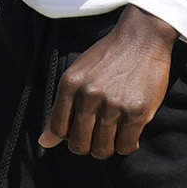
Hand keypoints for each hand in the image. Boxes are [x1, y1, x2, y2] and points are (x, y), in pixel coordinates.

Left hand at [41, 6, 175, 157]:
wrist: (142, 38)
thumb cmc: (108, 57)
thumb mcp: (77, 75)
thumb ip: (60, 107)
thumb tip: (44, 143)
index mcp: (71, 85)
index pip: (58, 129)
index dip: (67, 136)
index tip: (79, 131)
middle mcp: (89, 95)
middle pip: (79, 144)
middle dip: (87, 146)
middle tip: (97, 137)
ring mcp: (114, 105)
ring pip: (102, 149)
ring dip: (106, 148)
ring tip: (113, 136)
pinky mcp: (137, 112)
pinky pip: (126, 146)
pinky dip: (126, 145)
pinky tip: (129, 133)